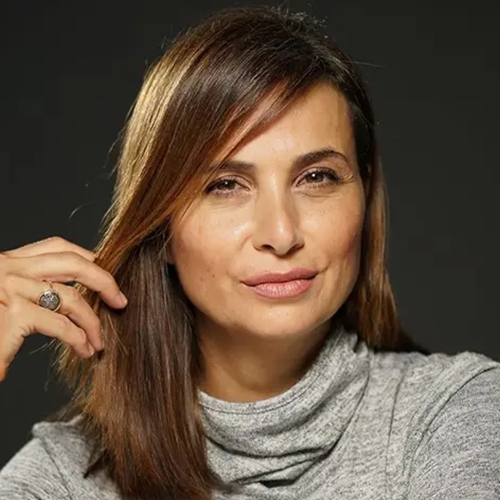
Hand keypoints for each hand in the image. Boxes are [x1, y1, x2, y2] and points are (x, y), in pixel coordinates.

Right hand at [0, 236, 127, 381]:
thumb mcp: (4, 299)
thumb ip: (32, 288)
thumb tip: (72, 292)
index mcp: (7, 261)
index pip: (56, 246)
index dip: (87, 257)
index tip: (105, 273)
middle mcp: (7, 268)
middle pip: (71, 263)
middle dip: (104, 280)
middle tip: (120, 300)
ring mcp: (9, 288)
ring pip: (71, 298)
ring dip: (92, 322)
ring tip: (99, 341)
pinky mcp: (12, 314)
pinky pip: (60, 325)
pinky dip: (78, 339)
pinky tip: (84, 351)